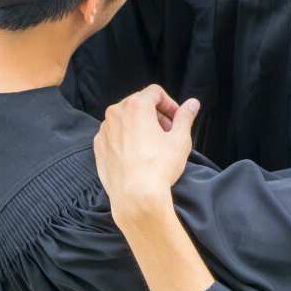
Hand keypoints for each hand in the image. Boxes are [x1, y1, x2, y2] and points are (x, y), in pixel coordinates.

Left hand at [94, 85, 199, 226]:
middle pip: (139, 103)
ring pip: (125, 119)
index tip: (177, 119)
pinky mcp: (98, 147)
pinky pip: (114, 134)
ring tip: (153, 145)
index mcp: (136, 106)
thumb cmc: (159, 167)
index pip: (155, 92)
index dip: (170, 103)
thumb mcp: (180, 139)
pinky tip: (137, 155)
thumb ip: (185, 117)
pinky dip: (126, 138)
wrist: (135, 197)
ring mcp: (104, 130)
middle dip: (156, 114)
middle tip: (168, 132)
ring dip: (140, 125)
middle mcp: (116, 113)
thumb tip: (193, 103)